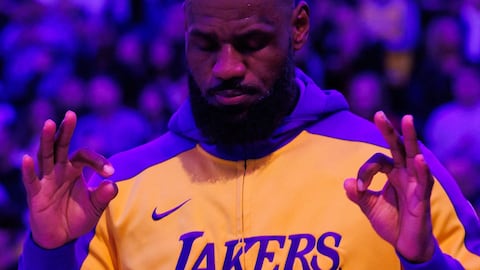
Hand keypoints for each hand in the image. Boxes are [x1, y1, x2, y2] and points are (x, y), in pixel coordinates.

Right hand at [21, 111, 117, 248]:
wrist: (60, 238)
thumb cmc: (77, 217)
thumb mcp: (95, 207)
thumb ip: (104, 196)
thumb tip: (112, 184)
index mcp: (74, 170)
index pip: (85, 156)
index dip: (98, 161)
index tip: (110, 172)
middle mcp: (59, 170)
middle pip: (61, 146)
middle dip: (65, 130)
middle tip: (71, 114)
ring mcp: (46, 180)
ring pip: (45, 156)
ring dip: (47, 140)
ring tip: (49, 123)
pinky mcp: (36, 194)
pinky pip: (31, 180)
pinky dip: (29, 170)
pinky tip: (27, 158)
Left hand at [344, 111, 435, 262]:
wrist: (405, 245)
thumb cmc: (391, 223)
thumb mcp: (370, 207)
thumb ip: (359, 195)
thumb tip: (346, 182)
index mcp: (394, 173)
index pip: (379, 160)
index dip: (365, 171)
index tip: (359, 187)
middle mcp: (406, 174)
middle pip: (399, 147)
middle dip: (389, 130)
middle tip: (378, 114)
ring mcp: (415, 184)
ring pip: (414, 156)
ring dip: (411, 138)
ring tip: (408, 119)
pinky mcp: (422, 198)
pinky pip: (423, 181)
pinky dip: (422, 170)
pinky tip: (418, 158)